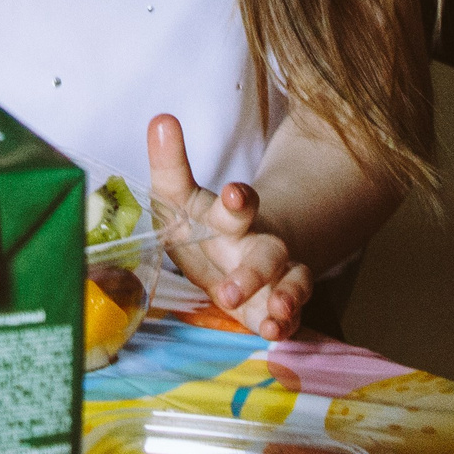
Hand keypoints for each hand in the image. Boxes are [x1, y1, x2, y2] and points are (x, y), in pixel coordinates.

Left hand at [146, 114, 310, 341]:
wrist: (236, 252)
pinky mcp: (277, 307)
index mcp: (233, 217)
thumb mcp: (179, 198)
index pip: (241, 204)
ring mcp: (275, 277)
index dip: (239, 200)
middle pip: (268, 253)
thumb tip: (160, 120)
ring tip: (275, 312)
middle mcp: (260, 245)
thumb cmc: (202, 225)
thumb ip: (169, 164)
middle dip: (254, 271)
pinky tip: (273, 333)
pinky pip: (290, 317)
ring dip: (286, 298)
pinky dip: (285, 325)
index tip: (235, 195)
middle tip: (230, 289)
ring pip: (293, 283)